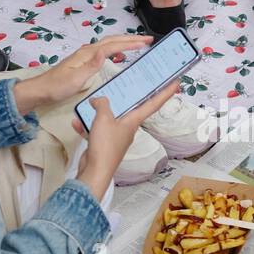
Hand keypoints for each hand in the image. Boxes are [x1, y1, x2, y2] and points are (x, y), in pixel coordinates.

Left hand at [15, 34, 151, 110]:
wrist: (42, 89)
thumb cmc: (58, 86)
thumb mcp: (75, 79)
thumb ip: (91, 65)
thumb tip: (104, 51)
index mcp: (87, 54)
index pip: (113, 45)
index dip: (130, 43)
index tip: (145, 42)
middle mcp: (88, 51)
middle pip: (112, 40)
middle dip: (131, 39)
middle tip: (147, 39)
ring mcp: (86, 55)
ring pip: (109, 44)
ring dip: (124, 42)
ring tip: (138, 43)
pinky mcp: (85, 61)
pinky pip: (105, 50)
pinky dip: (116, 48)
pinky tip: (120, 53)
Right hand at [72, 80, 181, 200]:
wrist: (95, 171)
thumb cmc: (105, 145)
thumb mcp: (103, 118)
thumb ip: (102, 104)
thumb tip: (98, 100)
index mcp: (134, 121)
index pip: (154, 104)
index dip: (165, 93)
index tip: (176, 83)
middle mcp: (128, 129)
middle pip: (129, 109)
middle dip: (126, 98)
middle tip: (127, 84)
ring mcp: (116, 137)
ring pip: (109, 119)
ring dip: (98, 113)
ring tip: (89, 105)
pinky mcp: (105, 144)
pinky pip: (97, 130)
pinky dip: (87, 126)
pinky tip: (78, 123)